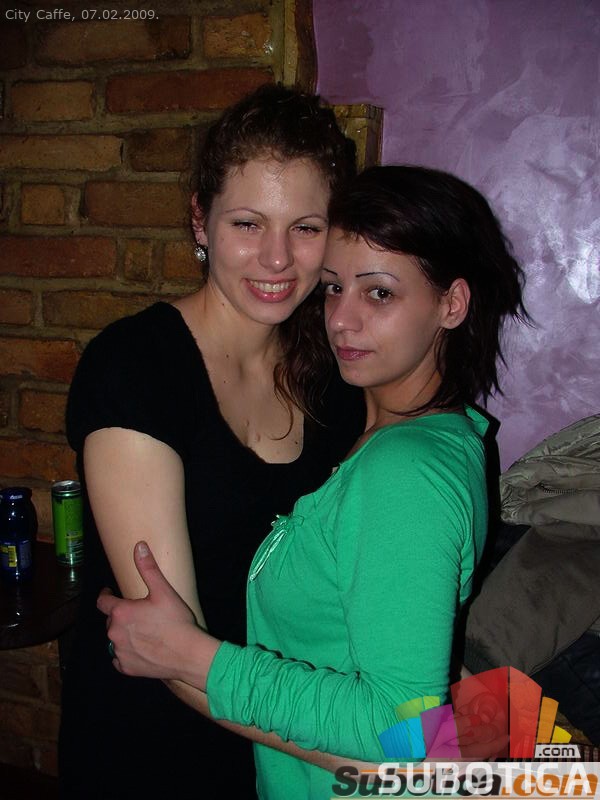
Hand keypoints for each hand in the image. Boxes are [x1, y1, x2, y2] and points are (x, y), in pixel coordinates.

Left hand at [97, 541, 214, 684]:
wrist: (187, 654)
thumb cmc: (176, 621)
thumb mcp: (163, 591)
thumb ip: (148, 568)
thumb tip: (139, 546)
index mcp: (121, 613)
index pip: (103, 602)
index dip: (106, 595)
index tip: (110, 592)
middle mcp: (114, 633)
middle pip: (111, 621)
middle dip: (120, 615)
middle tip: (138, 613)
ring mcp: (119, 653)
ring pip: (115, 640)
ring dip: (123, 634)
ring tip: (141, 631)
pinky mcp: (126, 668)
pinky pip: (119, 659)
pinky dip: (126, 653)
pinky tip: (140, 649)